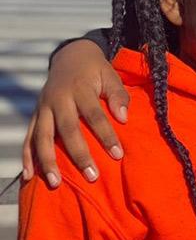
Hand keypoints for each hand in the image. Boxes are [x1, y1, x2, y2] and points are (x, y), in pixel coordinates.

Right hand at [22, 40, 128, 187]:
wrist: (71, 56)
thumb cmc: (96, 71)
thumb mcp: (111, 75)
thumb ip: (118, 95)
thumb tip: (123, 118)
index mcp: (79, 89)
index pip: (94, 115)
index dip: (106, 135)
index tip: (118, 154)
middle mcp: (58, 99)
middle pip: (67, 130)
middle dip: (79, 155)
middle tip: (92, 176)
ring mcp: (43, 108)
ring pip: (43, 137)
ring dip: (48, 161)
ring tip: (56, 183)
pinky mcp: (35, 115)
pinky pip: (28, 137)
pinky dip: (27, 156)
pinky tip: (29, 175)